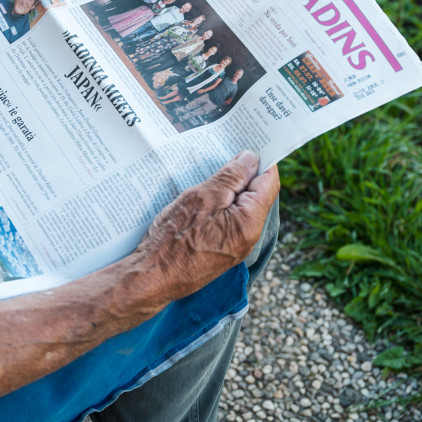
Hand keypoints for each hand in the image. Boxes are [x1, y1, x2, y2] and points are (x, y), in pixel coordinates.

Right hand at [133, 151, 278, 302]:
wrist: (152, 277)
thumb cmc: (173, 238)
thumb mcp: (201, 198)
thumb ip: (230, 178)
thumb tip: (251, 159)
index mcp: (250, 222)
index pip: (269, 182)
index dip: (261, 161)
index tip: (248, 143)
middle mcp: (248, 237)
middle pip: (255, 196)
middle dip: (243, 175)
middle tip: (223, 155)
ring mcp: (235, 247)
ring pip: (240, 209)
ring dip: (228, 191)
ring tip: (208, 177)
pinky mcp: (220, 252)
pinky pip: (227, 222)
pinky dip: (219, 208)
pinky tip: (201, 201)